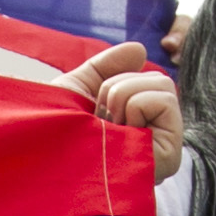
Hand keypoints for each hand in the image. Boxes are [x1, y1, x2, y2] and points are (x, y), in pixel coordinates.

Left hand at [67, 41, 182, 177]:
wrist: (45, 165)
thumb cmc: (56, 134)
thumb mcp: (79, 90)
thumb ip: (107, 67)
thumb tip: (140, 50)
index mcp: (137, 122)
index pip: (144, 77)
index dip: (113, 83)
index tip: (94, 112)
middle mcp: (154, 135)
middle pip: (156, 78)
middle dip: (118, 88)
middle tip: (101, 122)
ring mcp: (165, 145)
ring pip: (161, 84)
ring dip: (123, 97)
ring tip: (110, 130)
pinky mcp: (170, 154)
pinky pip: (164, 100)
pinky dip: (136, 106)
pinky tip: (122, 136)